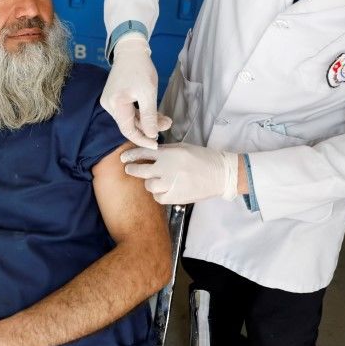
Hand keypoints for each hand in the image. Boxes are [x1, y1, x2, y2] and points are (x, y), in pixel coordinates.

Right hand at [101, 34, 171, 148]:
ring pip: (130, 118)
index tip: (156, 144)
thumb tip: (152, 135)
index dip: (142, 139)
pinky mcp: (115, 98)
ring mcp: (110, 101)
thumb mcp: (148, 92)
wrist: (130, 50)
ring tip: (165, 120)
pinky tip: (156, 114)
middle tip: (167, 126)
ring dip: (147, 120)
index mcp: (115, 104)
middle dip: (148, 128)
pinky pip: (129, 111)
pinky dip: (142, 114)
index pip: (127, 130)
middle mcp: (109, 105)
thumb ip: (149, 116)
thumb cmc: (140, 68)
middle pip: (129, 124)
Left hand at [121, 143, 239, 203]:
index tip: (124, 158)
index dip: (131, 155)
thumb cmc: (202, 158)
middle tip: (129, 168)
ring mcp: (171, 184)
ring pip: (148, 185)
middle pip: (140, 170)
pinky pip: (158, 197)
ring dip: (150, 182)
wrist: (221, 174)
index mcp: (169, 154)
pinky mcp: (175, 197)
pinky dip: (159, 194)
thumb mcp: (183, 148)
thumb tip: (147, 152)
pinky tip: (165, 189)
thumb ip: (165, 151)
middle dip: (132, 169)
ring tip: (157, 180)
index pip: (143, 152)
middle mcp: (167, 168)